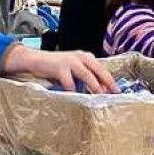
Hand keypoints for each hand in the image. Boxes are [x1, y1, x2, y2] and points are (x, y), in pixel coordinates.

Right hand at [4, 46, 118, 93]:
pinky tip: (76, 97)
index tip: (117, 90)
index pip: (102, 69)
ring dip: (95, 86)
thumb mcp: (74, 69)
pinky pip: (69, 82)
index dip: (110, 80)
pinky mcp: (60, 67)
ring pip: (87, 75)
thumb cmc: (56, 67)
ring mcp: (71, 61)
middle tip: (115, 93)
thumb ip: (85, 76)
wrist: (36, 59)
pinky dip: (73, 90)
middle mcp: (81, 57)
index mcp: (86, 57)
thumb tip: (100, 90)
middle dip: (108, 82)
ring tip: (101, 96)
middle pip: (99, 70)